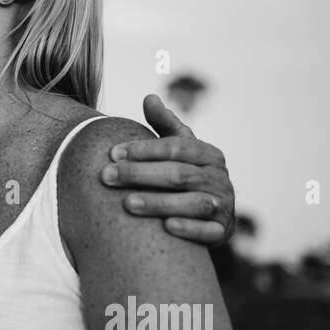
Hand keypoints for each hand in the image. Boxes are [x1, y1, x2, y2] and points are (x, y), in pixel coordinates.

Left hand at [101, 94, 235, 245]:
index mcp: (209, 155)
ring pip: (192, 203)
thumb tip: (149, 97)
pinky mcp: (222, 231)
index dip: (144, 149)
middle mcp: (219, 178)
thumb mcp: (180, 150)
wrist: (213, 215)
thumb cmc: (187, 175)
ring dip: (159, 203)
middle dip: (140, 174)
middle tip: (107, 176)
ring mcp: (223, 205)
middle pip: (178, 174)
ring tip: (127, 203)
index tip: (113, 153)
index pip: (175, 148)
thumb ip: (165, 125)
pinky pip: (208, 231)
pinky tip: (166, 227)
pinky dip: (189, 229)